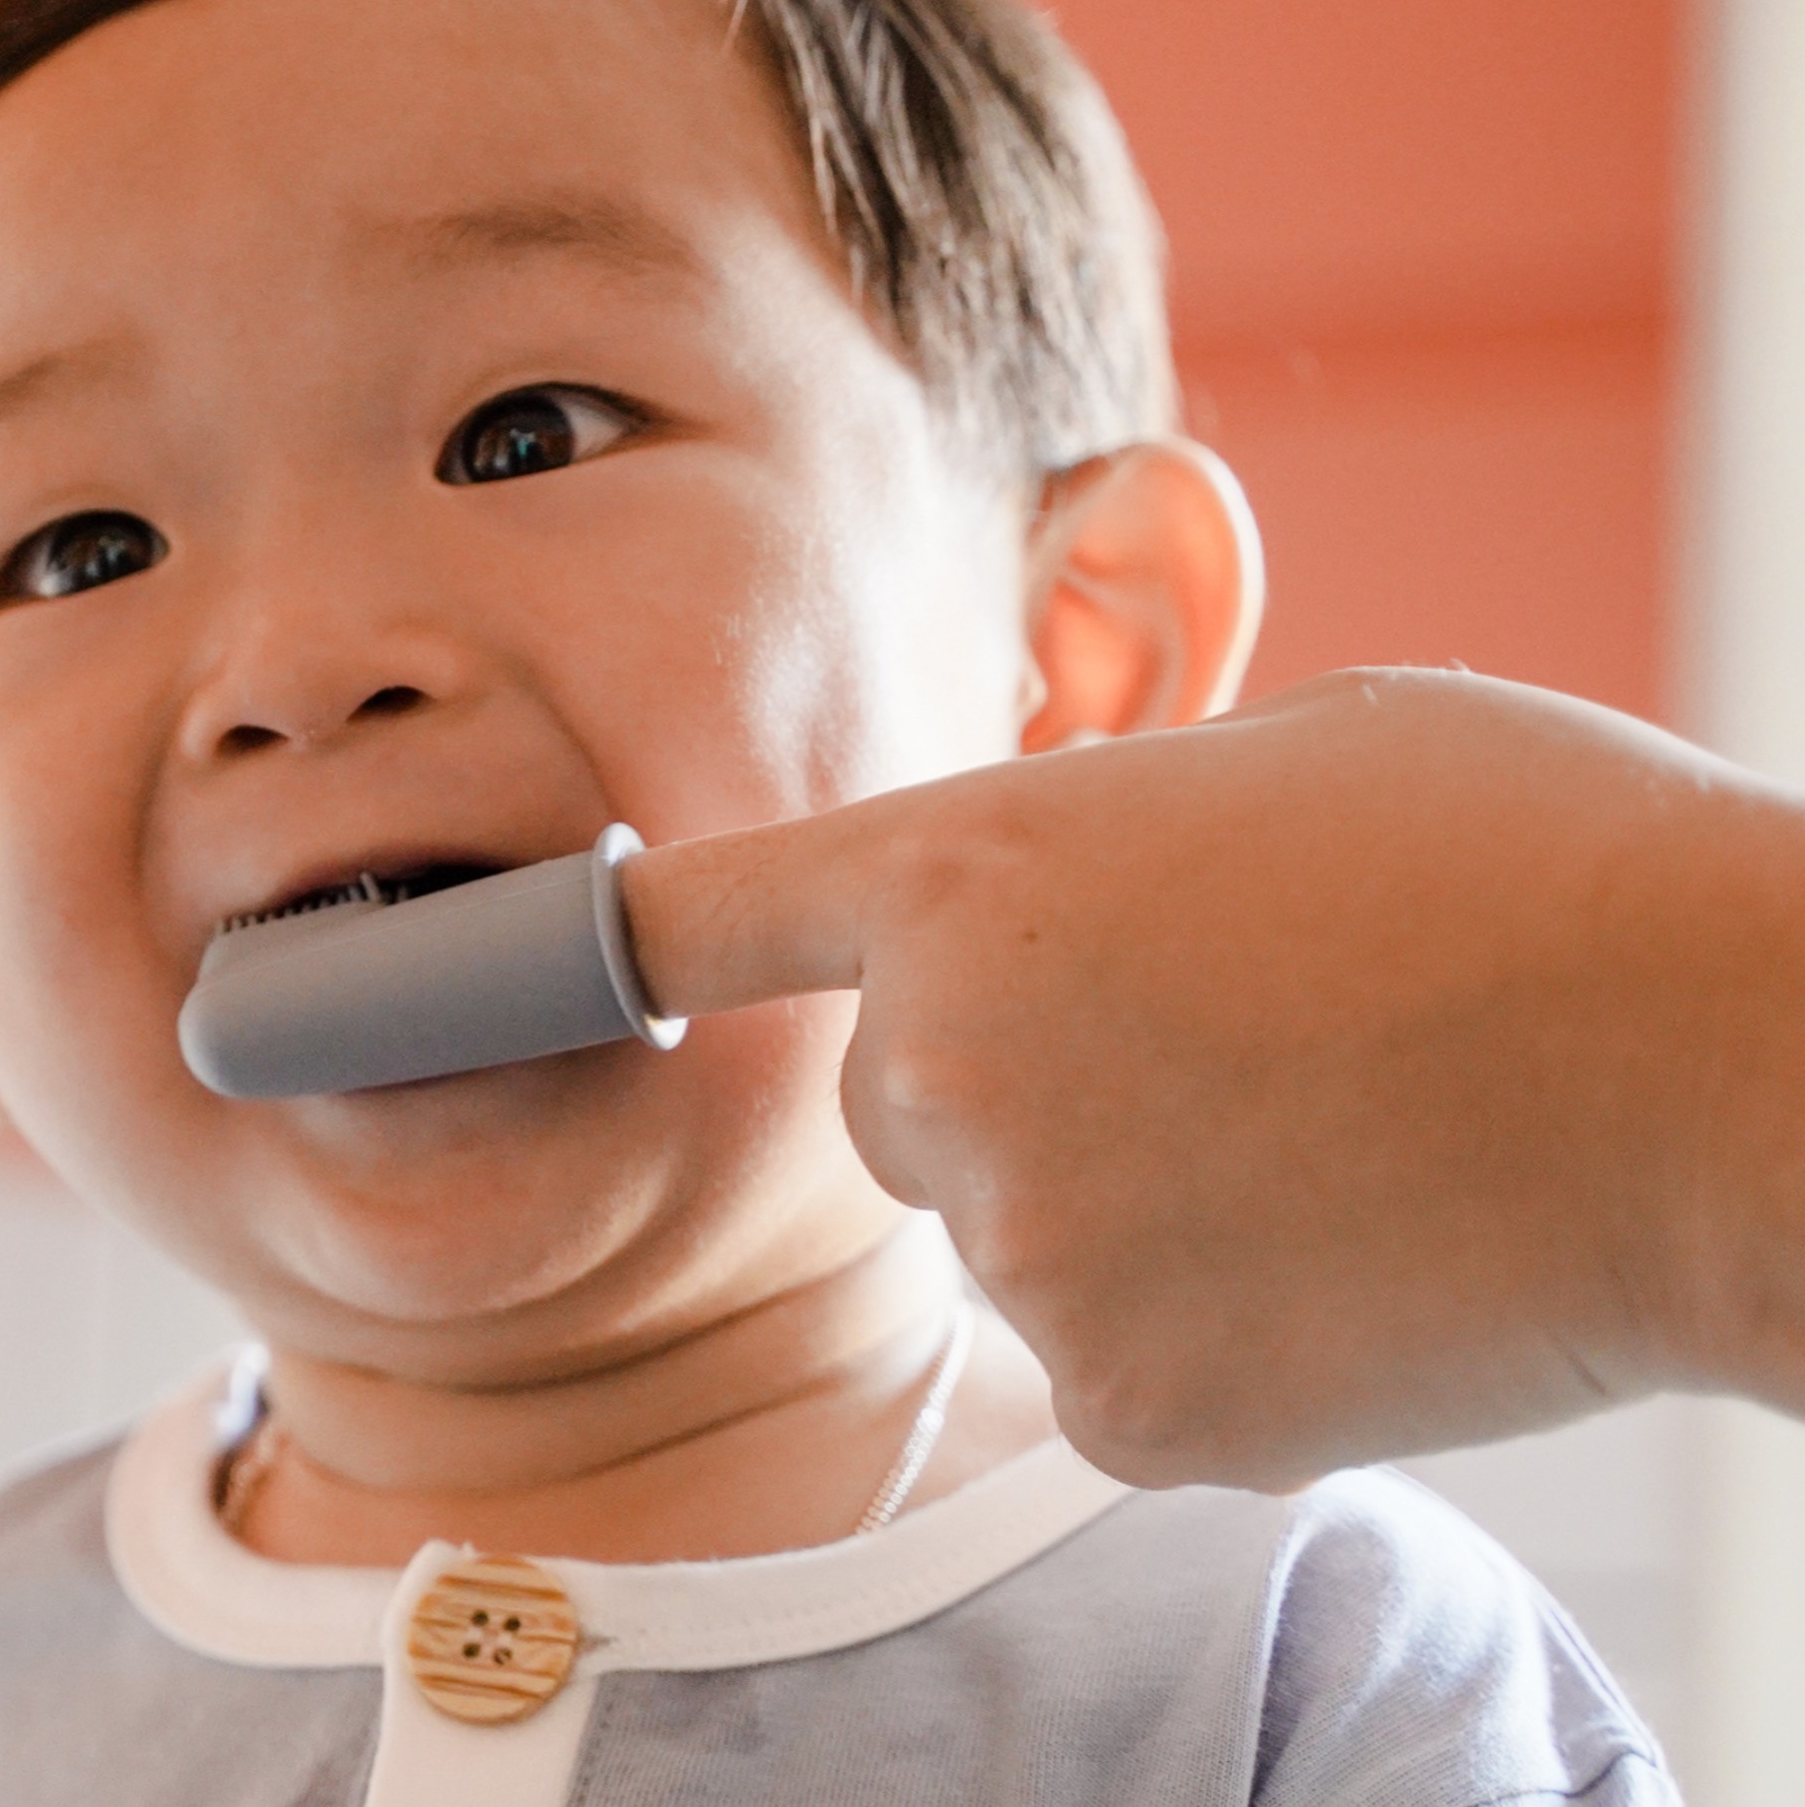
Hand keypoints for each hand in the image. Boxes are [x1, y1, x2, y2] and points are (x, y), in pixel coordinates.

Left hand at [625, 668, 1804, 1488]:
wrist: (1721, 1068)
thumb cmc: (1528, 859)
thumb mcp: (1283, 761)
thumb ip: (1112, 838)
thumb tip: (1085, 898)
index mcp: (969, 877)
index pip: (704, 918)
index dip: (595, 939)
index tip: (490, 965)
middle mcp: (949, 1067)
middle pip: (896, 1105)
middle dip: (1014, 1084)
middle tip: (1224, 1048)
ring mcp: (1032, 1252)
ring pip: (1020, 1235)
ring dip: (1130, 1204)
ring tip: (1326, 1138)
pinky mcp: (1134, 1409)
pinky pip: (1115, 1365)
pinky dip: (1204, 1327)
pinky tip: (1348, 1256)